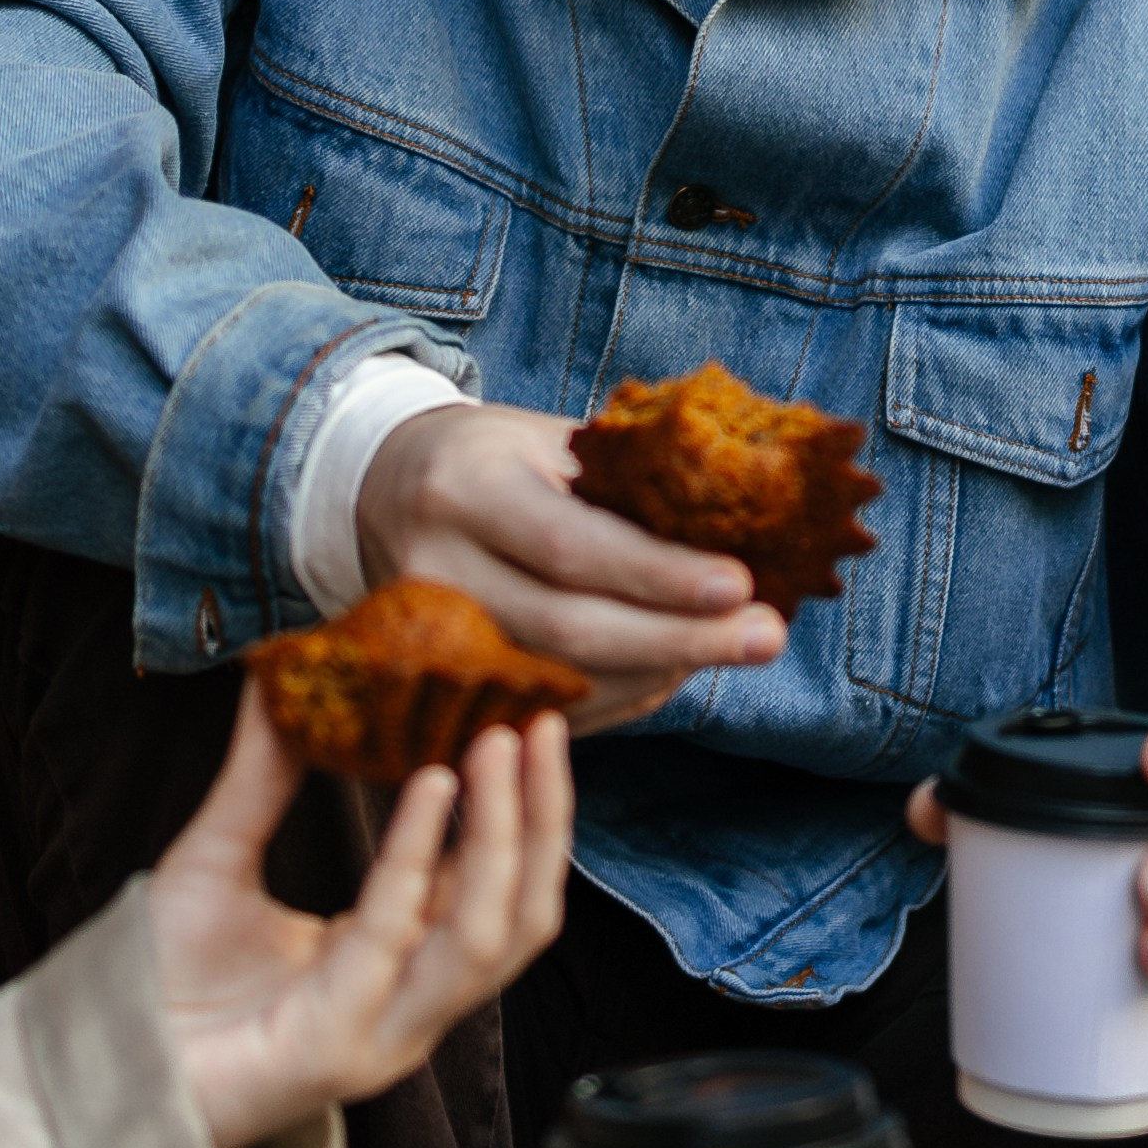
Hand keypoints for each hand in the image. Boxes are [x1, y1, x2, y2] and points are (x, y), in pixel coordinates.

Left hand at [147, 679, 572, 1147]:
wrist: (95, 1066)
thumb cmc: (157, 982)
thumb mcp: (218, 858)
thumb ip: (259, 778)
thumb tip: (279, 682)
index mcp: (394, 962)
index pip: (493, 887)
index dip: (522, 809)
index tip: (530, 724)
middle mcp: (406, 1003)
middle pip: (519, 914)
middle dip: (542, 817)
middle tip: (540, 726)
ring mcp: (379, 1032)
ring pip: (485, 932)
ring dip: (504, 832)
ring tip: (500, 744)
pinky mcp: (334, 1045)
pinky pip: (394, 937)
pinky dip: (418, 855)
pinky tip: (430, 785)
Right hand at [355, 398, 785, 728]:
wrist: (382, 491)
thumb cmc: (487, 456)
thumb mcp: (542, 438)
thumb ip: (620, 478)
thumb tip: (733, 515)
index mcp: (462, 490)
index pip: (566, 546)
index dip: (655, 574)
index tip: (738, 585)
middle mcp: (434, 571)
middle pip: (568, 628)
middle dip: (679, 638)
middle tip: (765, 636)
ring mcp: (432, 642)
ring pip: (563, 682)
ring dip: (660, 670)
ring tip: (735, 647)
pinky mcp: (444, 687)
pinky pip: (548, 709)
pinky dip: (622, 694)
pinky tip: (675, 668)